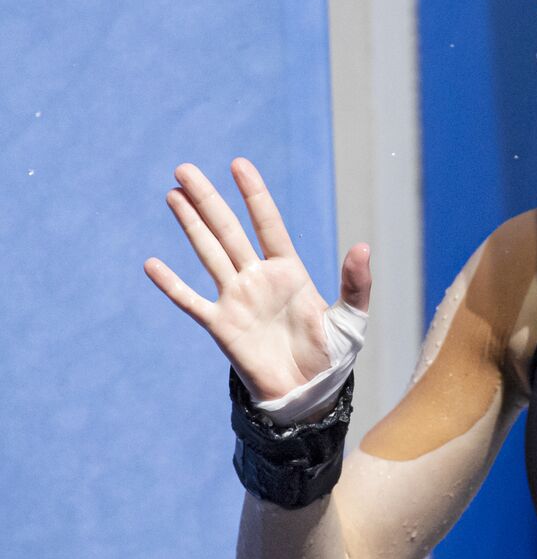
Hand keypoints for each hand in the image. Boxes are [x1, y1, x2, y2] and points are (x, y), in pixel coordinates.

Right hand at [143, 157, 371, 400]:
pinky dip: (171, 284)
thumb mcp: (351, 319)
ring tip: (172, 194)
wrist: (307, 394)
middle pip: (228, 230)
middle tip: (185, 168)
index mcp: (290, 271)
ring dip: (190, 225)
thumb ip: (356, 283)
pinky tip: (152, 264)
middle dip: (208, 200)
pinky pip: (191, 301)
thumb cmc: (331, 356)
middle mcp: (258, 278)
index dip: (254, 195)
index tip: (239, 165)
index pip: (268, 224)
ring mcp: (236, 299)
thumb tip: (362, 246)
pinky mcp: (221, 326)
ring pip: (208, 253)